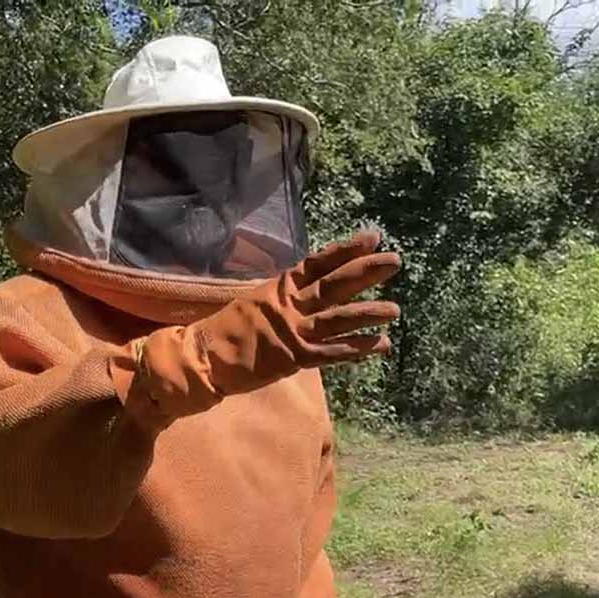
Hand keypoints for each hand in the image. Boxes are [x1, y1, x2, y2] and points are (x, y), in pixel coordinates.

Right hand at [193, 230, 400, 396]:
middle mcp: (289, 305)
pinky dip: (357, 348)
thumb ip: (285, 297)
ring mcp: (293, 331)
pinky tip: (380, 344)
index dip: (346, 250)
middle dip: (365, 272)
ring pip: (338, 318)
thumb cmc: (229, 331)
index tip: (372, 237)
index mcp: (279, 288)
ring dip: (368, 312)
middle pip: (334, 284)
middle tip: (395, 261)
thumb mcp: (257, 303)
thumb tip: (310, 288)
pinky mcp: (294, 357)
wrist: (203, 358)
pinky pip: (333, 351)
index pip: (318, 263)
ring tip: (395, 308)